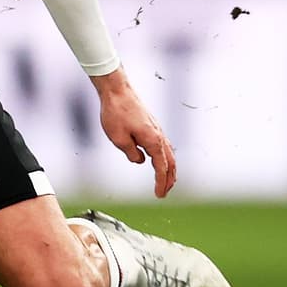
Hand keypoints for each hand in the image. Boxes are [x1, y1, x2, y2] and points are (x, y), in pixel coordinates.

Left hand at [92, 69, 175, 197]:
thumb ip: (131, 153)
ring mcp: (156, 129)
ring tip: (166, 180)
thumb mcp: (119, 139)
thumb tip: (139, 160)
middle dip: (169, 179)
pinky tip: (158, 160)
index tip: (159, 195)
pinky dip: (164, 157)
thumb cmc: (116, 113)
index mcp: (153, 140)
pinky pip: (163, 145)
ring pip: (168, 153)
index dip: (161, 183)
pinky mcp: (151, 125)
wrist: (117, 91)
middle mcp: (159, 135)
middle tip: (164, 192)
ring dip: (169, 168)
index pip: (161, 168)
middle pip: (170, 162)